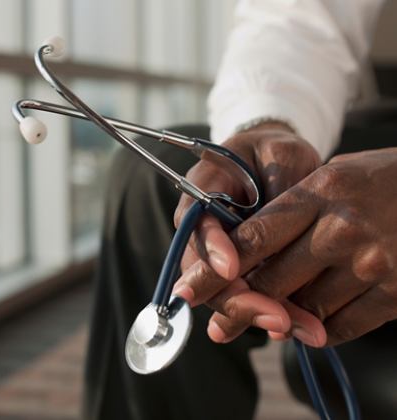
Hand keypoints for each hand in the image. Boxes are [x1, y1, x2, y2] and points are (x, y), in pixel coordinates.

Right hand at [173, 123, 323, 344]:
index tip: (230, 269)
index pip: (195, 222)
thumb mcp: (285, 155)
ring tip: (294, 328)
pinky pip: (242, 292)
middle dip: (236, 298)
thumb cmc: (277, 153)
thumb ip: (281, 188)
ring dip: (253, 313)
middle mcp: (202, 225)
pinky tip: (290, 325)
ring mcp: (217, 249)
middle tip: (276, 318)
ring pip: (221, 291)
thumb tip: (281, 239)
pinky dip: (264, 310)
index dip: (210, 248)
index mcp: (203, 187)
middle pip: (202, 270)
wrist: (273, 163)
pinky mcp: (236, 265)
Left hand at [185, 147, 396, 345]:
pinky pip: (339, 327)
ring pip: (303, 309)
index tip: (188, 290)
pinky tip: (310, 321)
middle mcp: (342, 229)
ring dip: (280, 318)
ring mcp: (371, 264)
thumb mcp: (334, 176)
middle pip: (271, 279)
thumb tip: (251, 251)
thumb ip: (291, 211)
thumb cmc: (383, 180)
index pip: (253, 238)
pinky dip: (318, 329)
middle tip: (219, 323)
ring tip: (267, 319)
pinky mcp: (395, 294)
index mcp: (320, 193)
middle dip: (239, 305)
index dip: (215, 269)